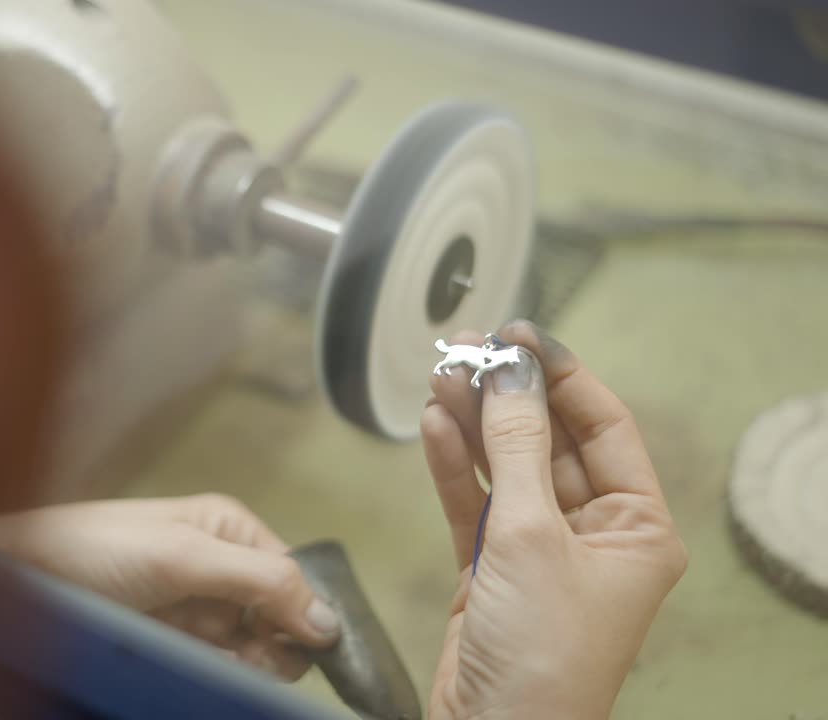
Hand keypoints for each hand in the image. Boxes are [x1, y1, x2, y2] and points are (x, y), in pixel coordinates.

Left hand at [0, 494, 340, 679]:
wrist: (17, 577)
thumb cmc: (98, 551)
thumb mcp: (183, 556)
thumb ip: (259, 581)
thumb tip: (331, 620)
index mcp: (229, 527)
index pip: (294, 573)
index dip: (306, 610)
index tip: (307, 646)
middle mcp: (219, 562)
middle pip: (278, 614)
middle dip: (276, 640)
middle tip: (252, 655)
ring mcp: (195, 605)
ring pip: (251, 644)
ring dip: (249, 660)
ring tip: (225, 661)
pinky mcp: (173, 640)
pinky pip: (218, 661)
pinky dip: (222, 669)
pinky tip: (207, 666)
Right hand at [421, 321, 686, 719]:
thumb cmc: (541, 657)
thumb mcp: (531, 536)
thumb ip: (516, 447)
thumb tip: (512, 372)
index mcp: (637, 528)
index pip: (603, 427)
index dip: (561, 375)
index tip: (519, 335)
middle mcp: (593, 534)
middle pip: (547, 442)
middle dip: (507, 396)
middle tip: (467, 348)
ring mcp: (540, 550)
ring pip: (504, 467)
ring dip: (473, 423)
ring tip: (440, 376)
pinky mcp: (492, 568)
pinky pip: (473, 502)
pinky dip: (453, 466)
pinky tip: (435, 427)